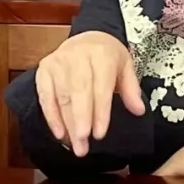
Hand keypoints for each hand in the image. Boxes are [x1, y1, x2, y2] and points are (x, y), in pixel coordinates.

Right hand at [35, 31, 144, 156]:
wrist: (86, 37)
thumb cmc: (107, 56)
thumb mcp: (125, 66)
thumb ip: (131, 89)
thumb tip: (139, 110)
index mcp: (102, 55)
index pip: (100, 86)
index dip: (99, 112)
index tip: (99, 134)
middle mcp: (77, 56)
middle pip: (78, 92)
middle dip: (80, 121)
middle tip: (83, 145)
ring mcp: (58, 62)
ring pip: (61, 97)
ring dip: (67, 124)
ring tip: (74, 145)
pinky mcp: (44, 70)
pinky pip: (45, 96)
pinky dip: (51, 116)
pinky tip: (59, 133)